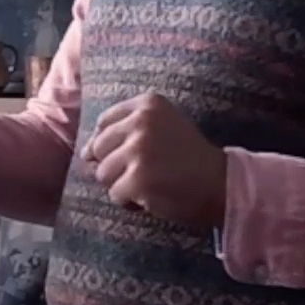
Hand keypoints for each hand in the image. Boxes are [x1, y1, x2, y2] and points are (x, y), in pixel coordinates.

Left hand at [82, 93, 227, 230]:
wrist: (220, 184)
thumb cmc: (188, 158)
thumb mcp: (163, 127)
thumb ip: (126, 130)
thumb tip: (84, 153)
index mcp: (148, 103)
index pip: (104, 122)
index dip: (112, 144)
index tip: (134, 154)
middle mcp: (142, 121)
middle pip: (98, 148)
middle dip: (116, 165)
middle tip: (145, 171)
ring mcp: (139, 150)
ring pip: (103, 173)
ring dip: (122, 184)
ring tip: (150, 183)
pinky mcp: (138, 178)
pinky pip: (115, 194)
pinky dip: (129, 201)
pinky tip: (152, 196)